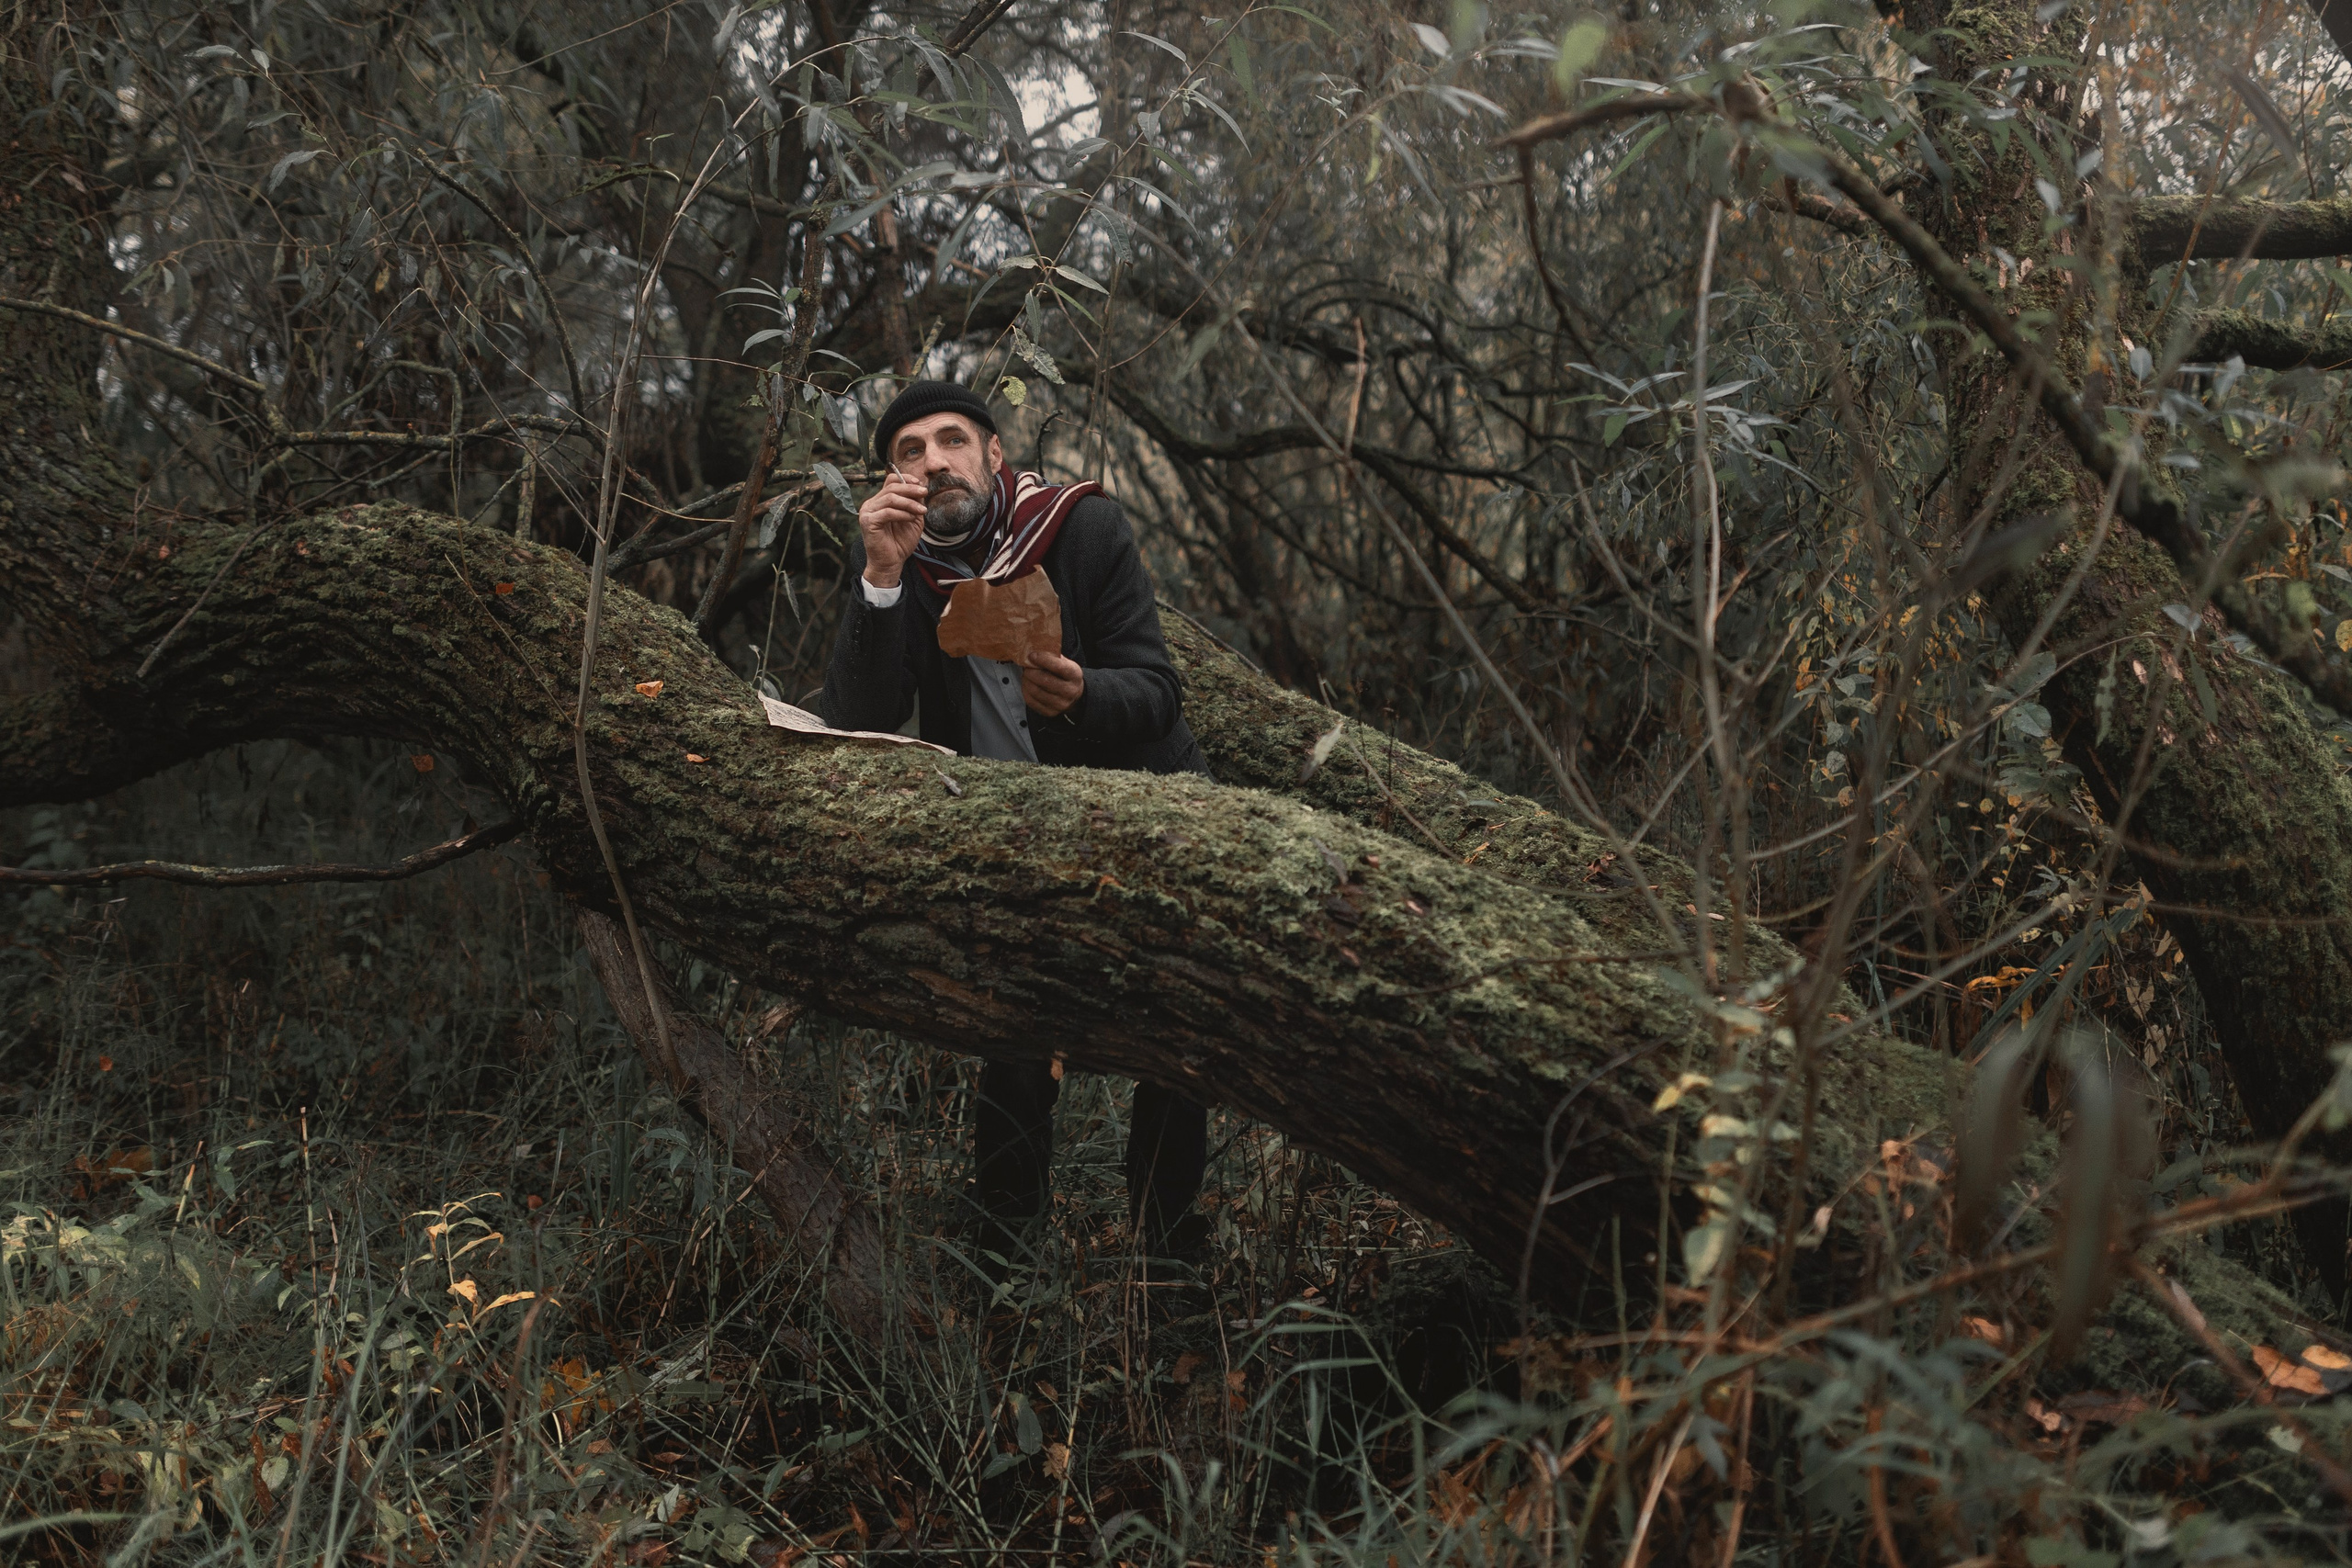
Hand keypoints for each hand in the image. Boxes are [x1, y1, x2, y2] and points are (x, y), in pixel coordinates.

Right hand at [856, 472, 927, 588]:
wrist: (891, 563)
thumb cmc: (900, 543)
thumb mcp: (912, 519)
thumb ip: (914, 504)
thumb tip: (920, 489)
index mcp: (880, 501)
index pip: (891, 481)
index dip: (906, 479)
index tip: (920, 485)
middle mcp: (871, 504)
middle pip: (891, 487)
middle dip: (910, 489)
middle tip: (924, 493)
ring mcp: (868, 512)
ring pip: (890, 498)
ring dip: (909, 503)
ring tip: (922, 511)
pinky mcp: (868, 522)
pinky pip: (888, 512)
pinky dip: (902, 513)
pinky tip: (911, 518)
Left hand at [1020, 651, 1084, 717]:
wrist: (1074, 694)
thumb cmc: (1066, 675)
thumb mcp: (1065, 662)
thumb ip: (1053, 657)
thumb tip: (1035, 649)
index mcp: (1074, 675)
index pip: (1058, 667)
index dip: (1043, 660)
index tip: (1032, 655)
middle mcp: (1070, 691)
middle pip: (1045, 680)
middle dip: (1031, 672)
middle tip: (1026, 667)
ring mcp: (1061, 704)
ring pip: (1036, 691)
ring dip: (1026, 681)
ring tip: (1026, 675)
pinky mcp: (1050, 712)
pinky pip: (1031, 701)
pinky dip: (1025, 691)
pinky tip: (1027, 685)